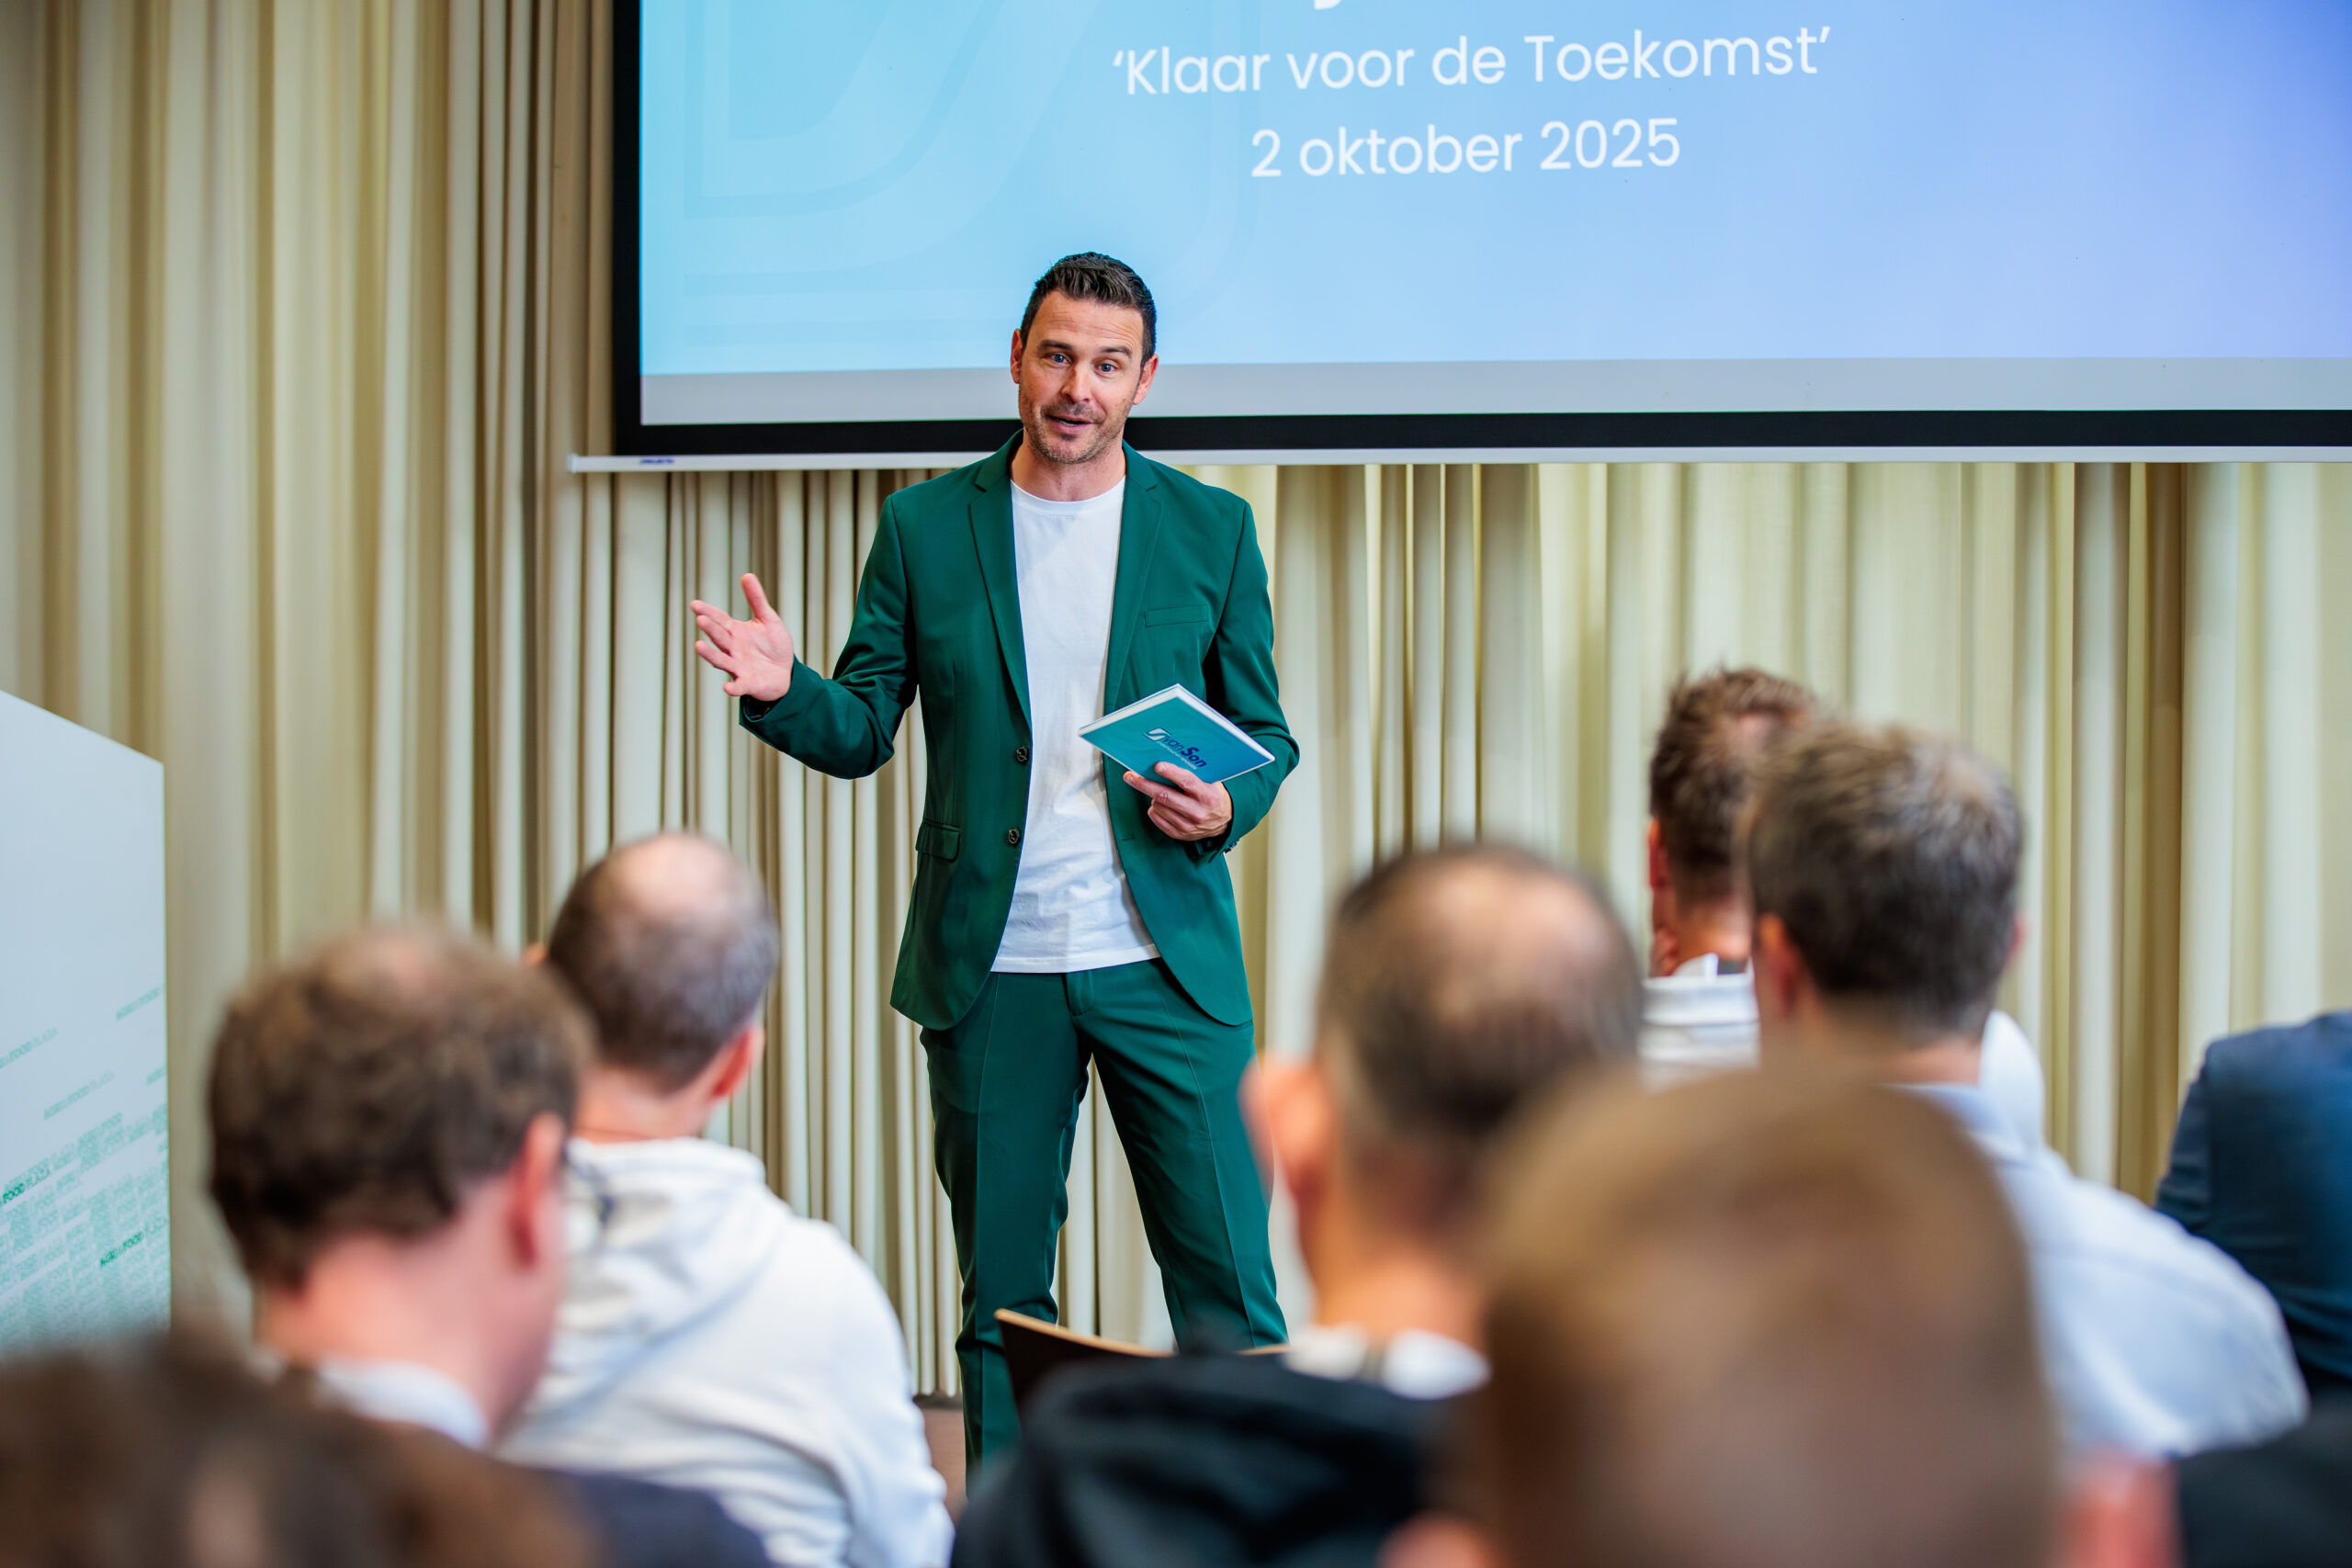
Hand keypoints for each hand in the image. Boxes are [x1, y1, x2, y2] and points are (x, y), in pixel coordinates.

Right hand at [691, 573, 797, 702]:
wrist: (786, 672)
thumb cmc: (774, 645)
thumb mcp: (768, 619)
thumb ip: (757, 599)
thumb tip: (747, 575)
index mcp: (736, 632)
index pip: (719, 619)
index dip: (707, 612)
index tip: (695, 604)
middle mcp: (732, 649)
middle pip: (719, 637)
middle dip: (710, 629)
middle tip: (701, 619)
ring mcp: (738, 666)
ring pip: (721, 660)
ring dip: (710, 654)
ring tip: (699, 646)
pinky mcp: (747, 683)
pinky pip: (738, 686)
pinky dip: (732, 688)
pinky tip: (727, 688)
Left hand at [1122, 762, 1232, 842]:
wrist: (1224, 821)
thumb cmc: (1212, 796)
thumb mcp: (1210, 782)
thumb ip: (1193, 774)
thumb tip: (1166, 760)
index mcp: (1207, 796)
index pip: (1187, 782)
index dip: (1170, 773)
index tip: (1156, 766)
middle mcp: (1197, 812)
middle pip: (1165, 796)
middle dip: (1145, 784)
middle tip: (1130, 776)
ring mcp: (1187, 825)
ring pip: (1158, 806)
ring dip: (1154, 796)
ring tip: (1159, 792)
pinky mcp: (1179, 834)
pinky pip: (1156, 817)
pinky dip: (1154, 808)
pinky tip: (1161, 804)